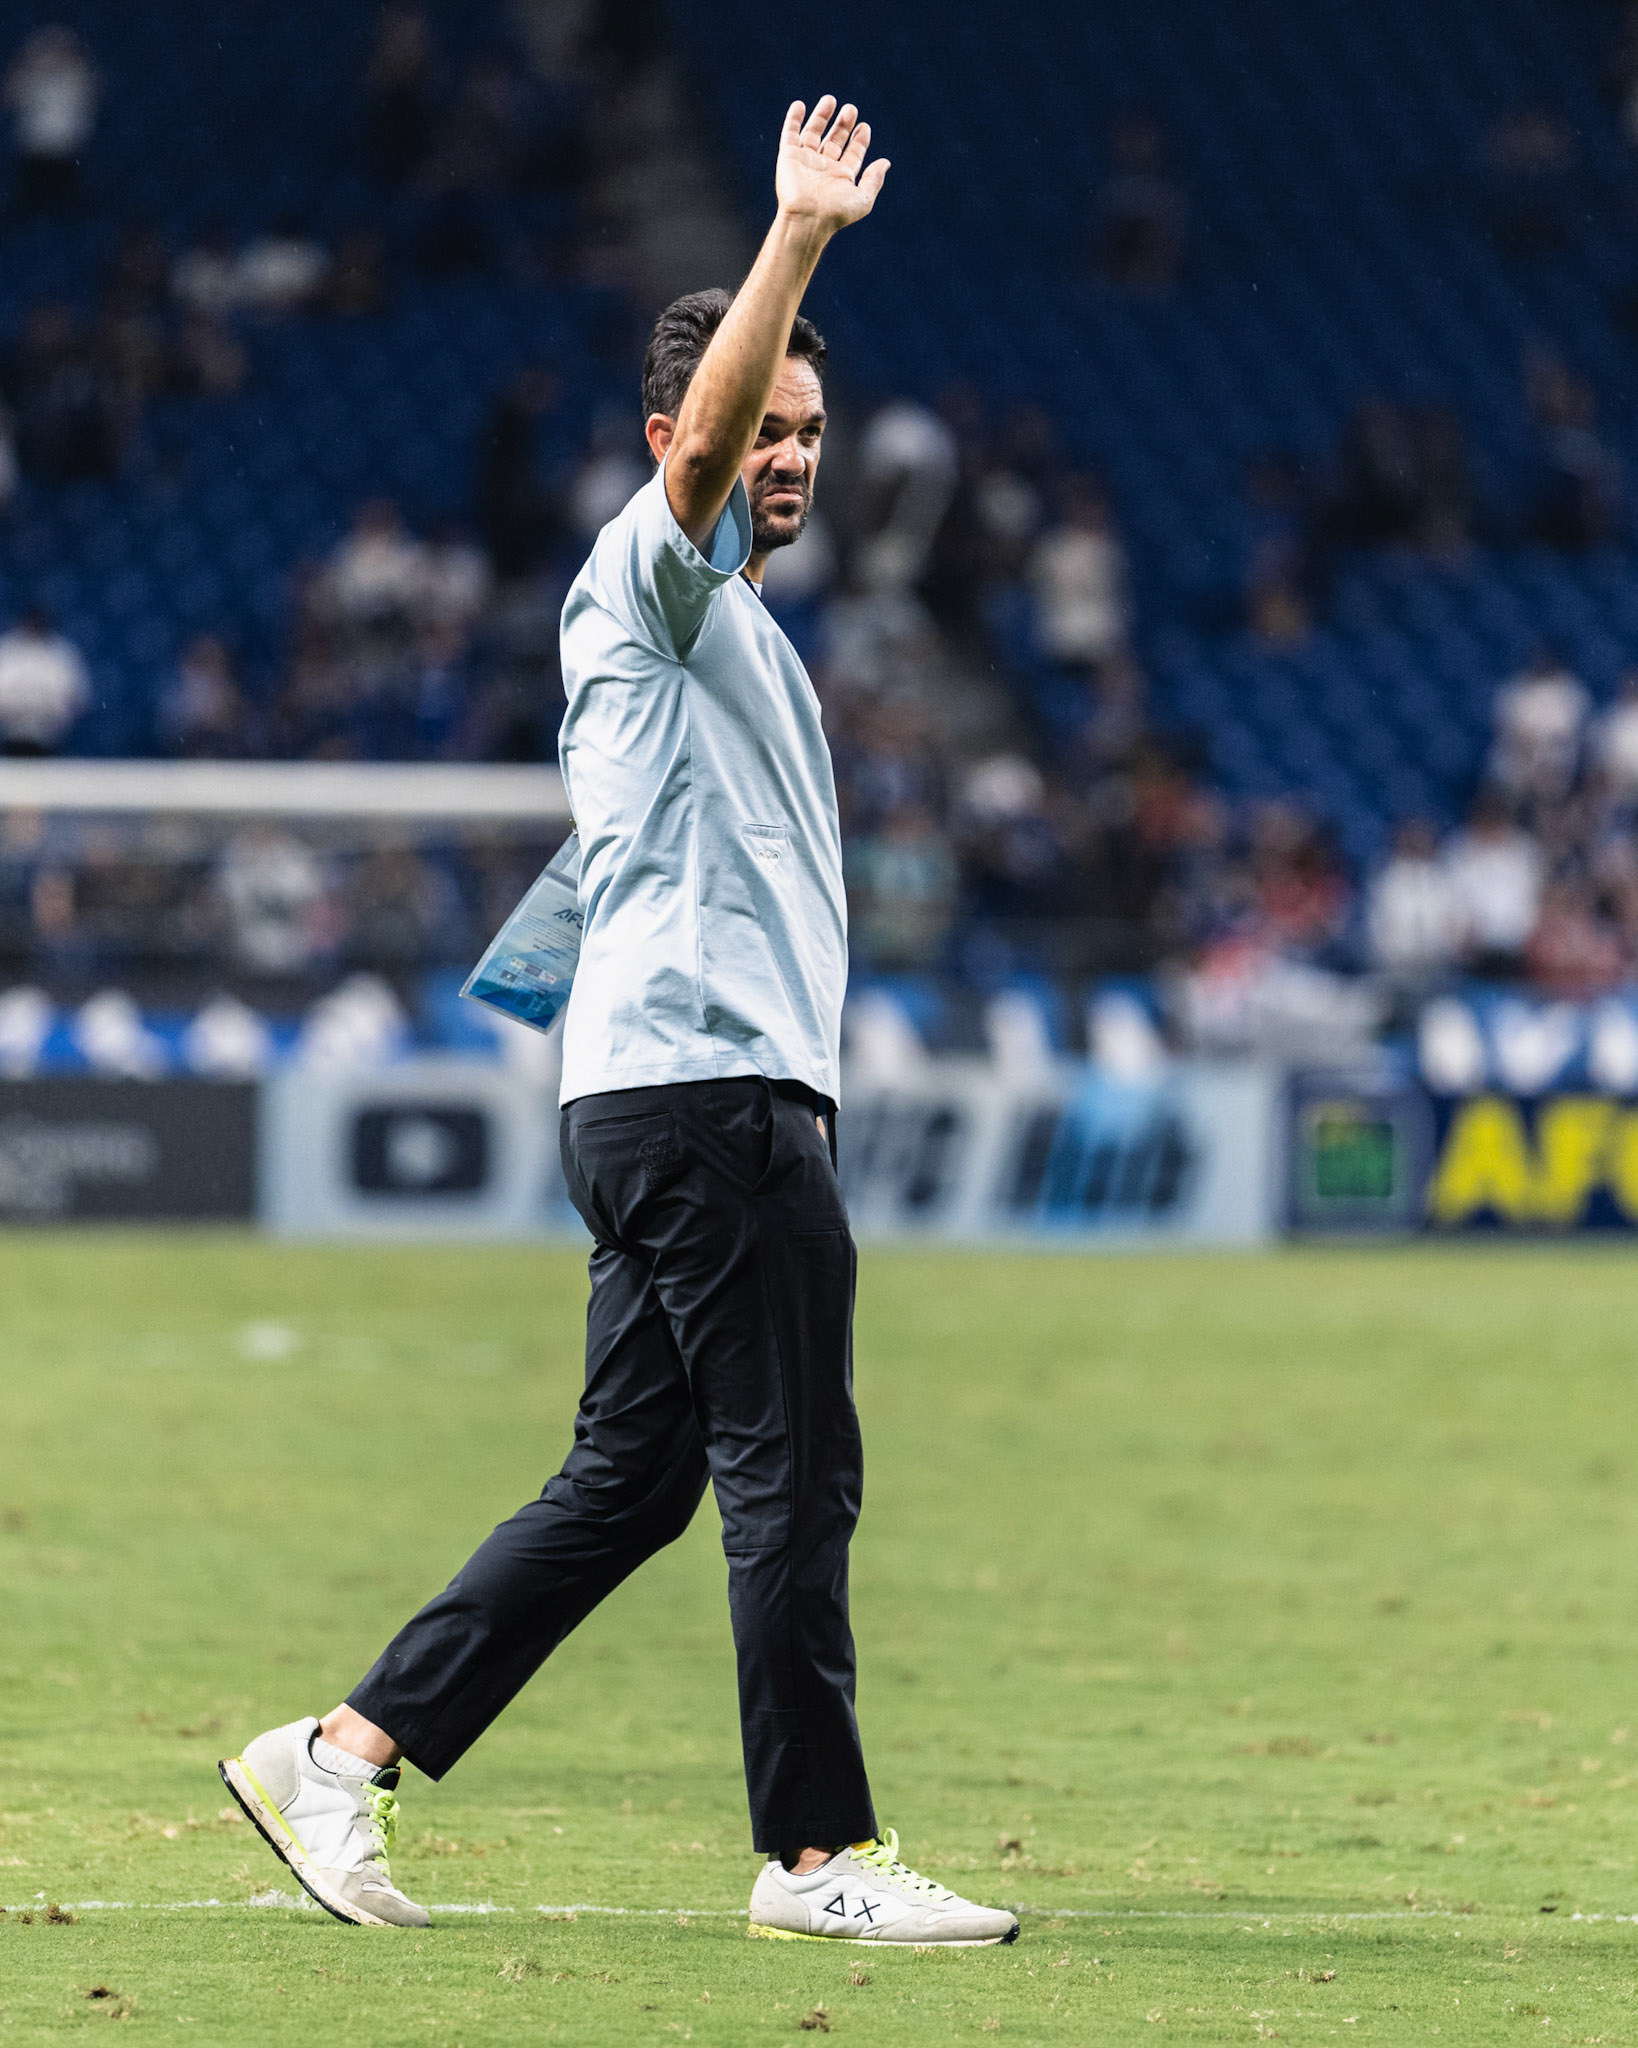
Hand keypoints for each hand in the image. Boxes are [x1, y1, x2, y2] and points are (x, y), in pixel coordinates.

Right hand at [775, 96, 888, 234]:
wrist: (807, 218)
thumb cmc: (836, 213)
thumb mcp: (863, 199)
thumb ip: (874, 180)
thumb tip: (886, 162)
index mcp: (841, 177)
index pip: (852, 153)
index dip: (859, 140)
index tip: (864, 127)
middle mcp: (824, 168)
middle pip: (835, 140)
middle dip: (843, 125)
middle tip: (851, 109)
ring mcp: (806, 161)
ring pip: (813, 133)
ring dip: (821, 116)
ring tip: (830, 99)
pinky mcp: (788, 156)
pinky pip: (790, 134)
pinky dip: (793, 119)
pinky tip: (799, 105)